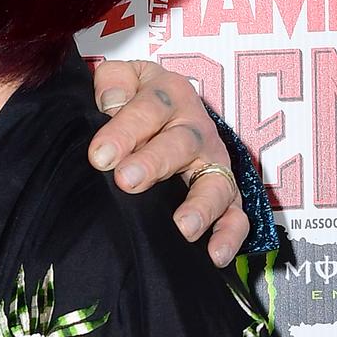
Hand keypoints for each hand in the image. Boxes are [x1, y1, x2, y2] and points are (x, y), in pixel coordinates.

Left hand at [88, 57, 249, 266]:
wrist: (165, 113)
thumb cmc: (134, 101)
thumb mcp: (122, 80)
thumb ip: (113, 82)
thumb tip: (110, 100)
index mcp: (169, 96)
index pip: (149, 108)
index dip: (125, 130)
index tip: (100, 155)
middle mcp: (196, 129)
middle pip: (181, 144)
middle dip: (155, 163)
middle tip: (128, 182)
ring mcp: (214, 163)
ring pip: (215, 183)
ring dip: (201, 205)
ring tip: (183, 227)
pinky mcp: (226, 193)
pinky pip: (236, 215)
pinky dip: (230, 235)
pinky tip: (214, 256)